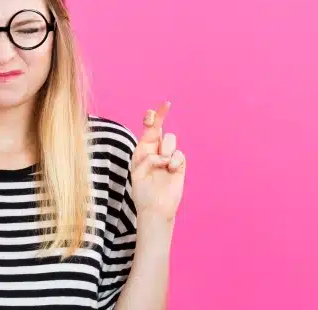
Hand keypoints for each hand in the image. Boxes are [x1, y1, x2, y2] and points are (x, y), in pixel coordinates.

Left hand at [130, 102, 185, 220]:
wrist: (155, 209)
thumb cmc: (142, 192)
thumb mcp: (137, 172)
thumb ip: (147, 157)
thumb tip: (164, 154)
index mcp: (142, 151)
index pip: (148, 131)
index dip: (152, 118)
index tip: (155, 109)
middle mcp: (155, 152)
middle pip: (160, 129)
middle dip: (160, 117)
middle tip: (164, 107)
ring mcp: (168, 158)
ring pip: (170, 139)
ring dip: (165, 149)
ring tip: (163, 165)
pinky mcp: (179, 165)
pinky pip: (179, 154)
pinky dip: (174, 161)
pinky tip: (171, 170)